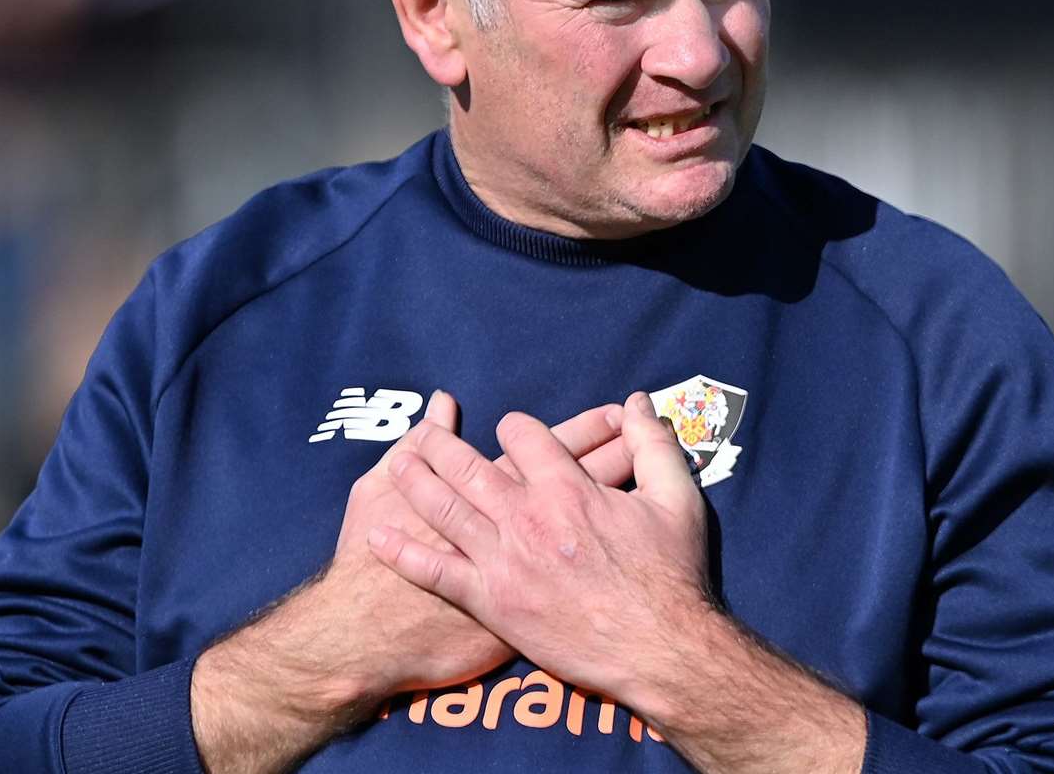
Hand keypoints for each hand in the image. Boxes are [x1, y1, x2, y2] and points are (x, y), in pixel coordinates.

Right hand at [191, 392, 631, 773]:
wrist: (366, 638)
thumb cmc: (366, 566)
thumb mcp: (374, 491)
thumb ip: (411, 447)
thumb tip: (440, 404)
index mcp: (488, 492)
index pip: (551, 447)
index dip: (587, 429)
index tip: (615, 413)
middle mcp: (517, 528)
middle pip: (583, 479)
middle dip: (617, 453)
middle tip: (655, 438)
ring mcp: (528, 571)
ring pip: (592, 522)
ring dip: (622, 496)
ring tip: (656, 476)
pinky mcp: (525, 612)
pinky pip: (579, 582)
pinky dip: (602, 561)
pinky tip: (627, 546)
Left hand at [367, 392, 712, 710]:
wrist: (658, 650)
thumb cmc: (671, 576)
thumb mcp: (676, 499)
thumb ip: (654, 446)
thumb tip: (640, 403)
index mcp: (567, 488)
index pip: (524, 436)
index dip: (516, 426)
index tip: (511, 428)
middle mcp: (527, 518)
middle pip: (470, 467)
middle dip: (443, 444)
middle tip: (424, 433)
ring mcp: (504, 561)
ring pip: (445, 510)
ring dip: (416, 482)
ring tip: (397, 463)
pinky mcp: (492, 603)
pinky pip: (437, 573)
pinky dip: (403, 554)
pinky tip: (378, 536)